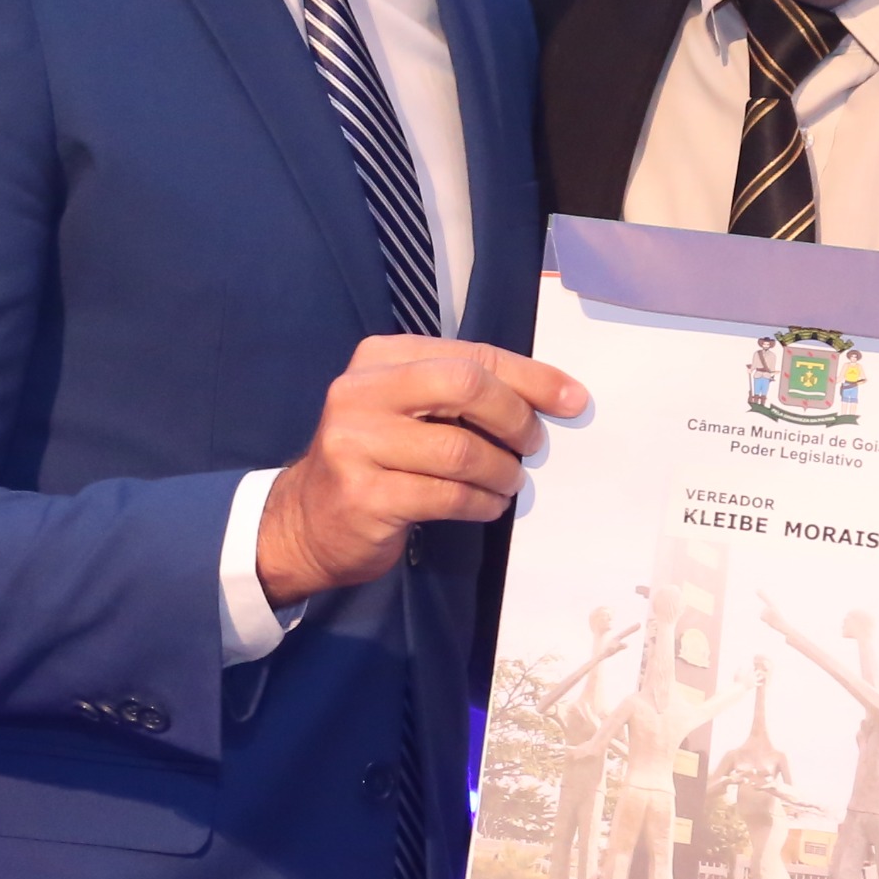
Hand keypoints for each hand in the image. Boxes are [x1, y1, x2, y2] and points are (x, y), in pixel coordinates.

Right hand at [257, 336, 587, 605]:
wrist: (306, 523)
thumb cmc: (374, 461)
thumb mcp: (405, 410)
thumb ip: (459, 395)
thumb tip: (550, 396)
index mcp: (379, 358)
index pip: (471, 355)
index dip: (530, 377)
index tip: (571, 400)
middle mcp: (360, 392)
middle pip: (465, 386)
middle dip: (515, 416)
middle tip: (532, 445)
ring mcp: (356, 444)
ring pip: (461, 449)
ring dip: (502, 471)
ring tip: (509, 482)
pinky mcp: (365, 496)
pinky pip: (448, 495)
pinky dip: (482, 503)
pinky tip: (487, 505)